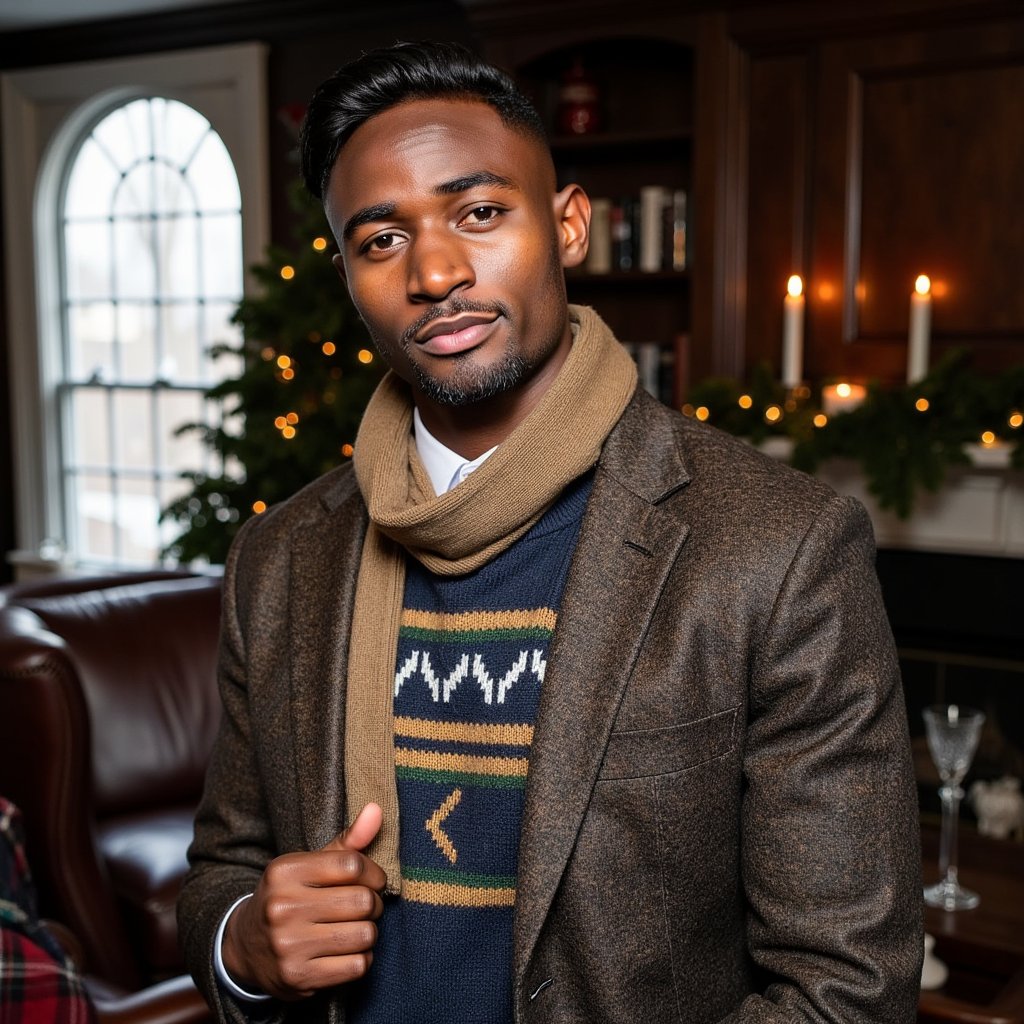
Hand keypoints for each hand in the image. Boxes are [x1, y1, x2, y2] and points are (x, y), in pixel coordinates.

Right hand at [222, 803, 386, 999]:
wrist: (245, 946)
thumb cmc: (289, 896)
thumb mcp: (309, 864)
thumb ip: (347, 841)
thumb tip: (377, 809)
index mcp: (285, 871)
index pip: (353, 864)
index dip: (374, 873)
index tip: (372, 881)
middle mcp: (282, 907)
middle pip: (362, 901)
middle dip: (374, 904)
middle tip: (366, 907)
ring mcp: (288, 945)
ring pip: (364, 935)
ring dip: (369, 933)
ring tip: (356, 928)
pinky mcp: (297, 978)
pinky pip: (357, 966)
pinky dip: (361, 959)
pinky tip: (347, 951)